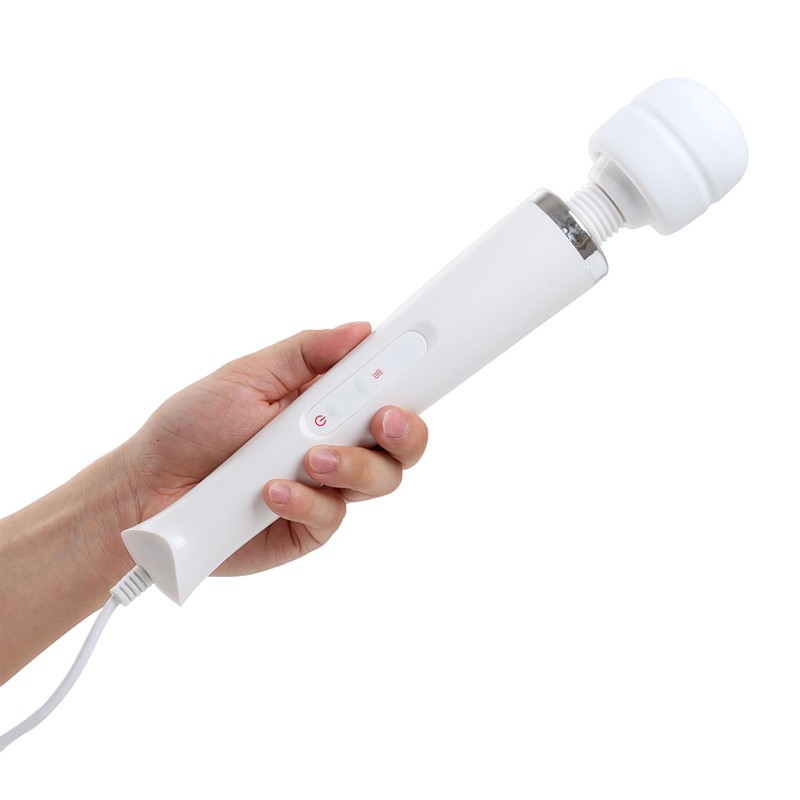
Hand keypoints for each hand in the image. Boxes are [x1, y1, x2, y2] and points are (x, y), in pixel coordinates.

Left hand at [119, 321, 427, 576]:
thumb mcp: (247, 375)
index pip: (387, 390)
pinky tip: (272, 492)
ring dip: (352, 466)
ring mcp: (327, 488)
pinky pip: (332, 517)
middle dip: (405, 430)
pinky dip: (306, 501)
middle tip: (384, 419)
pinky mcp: (309, 527)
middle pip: (403, 443)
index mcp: (328, 402)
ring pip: (380, 481)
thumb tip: (361, 329)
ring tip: (309, 459)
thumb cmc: (193, 426)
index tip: (422, 361)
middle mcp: (337, 444)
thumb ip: (306, 354)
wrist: (148, 487)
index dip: (412, 378)